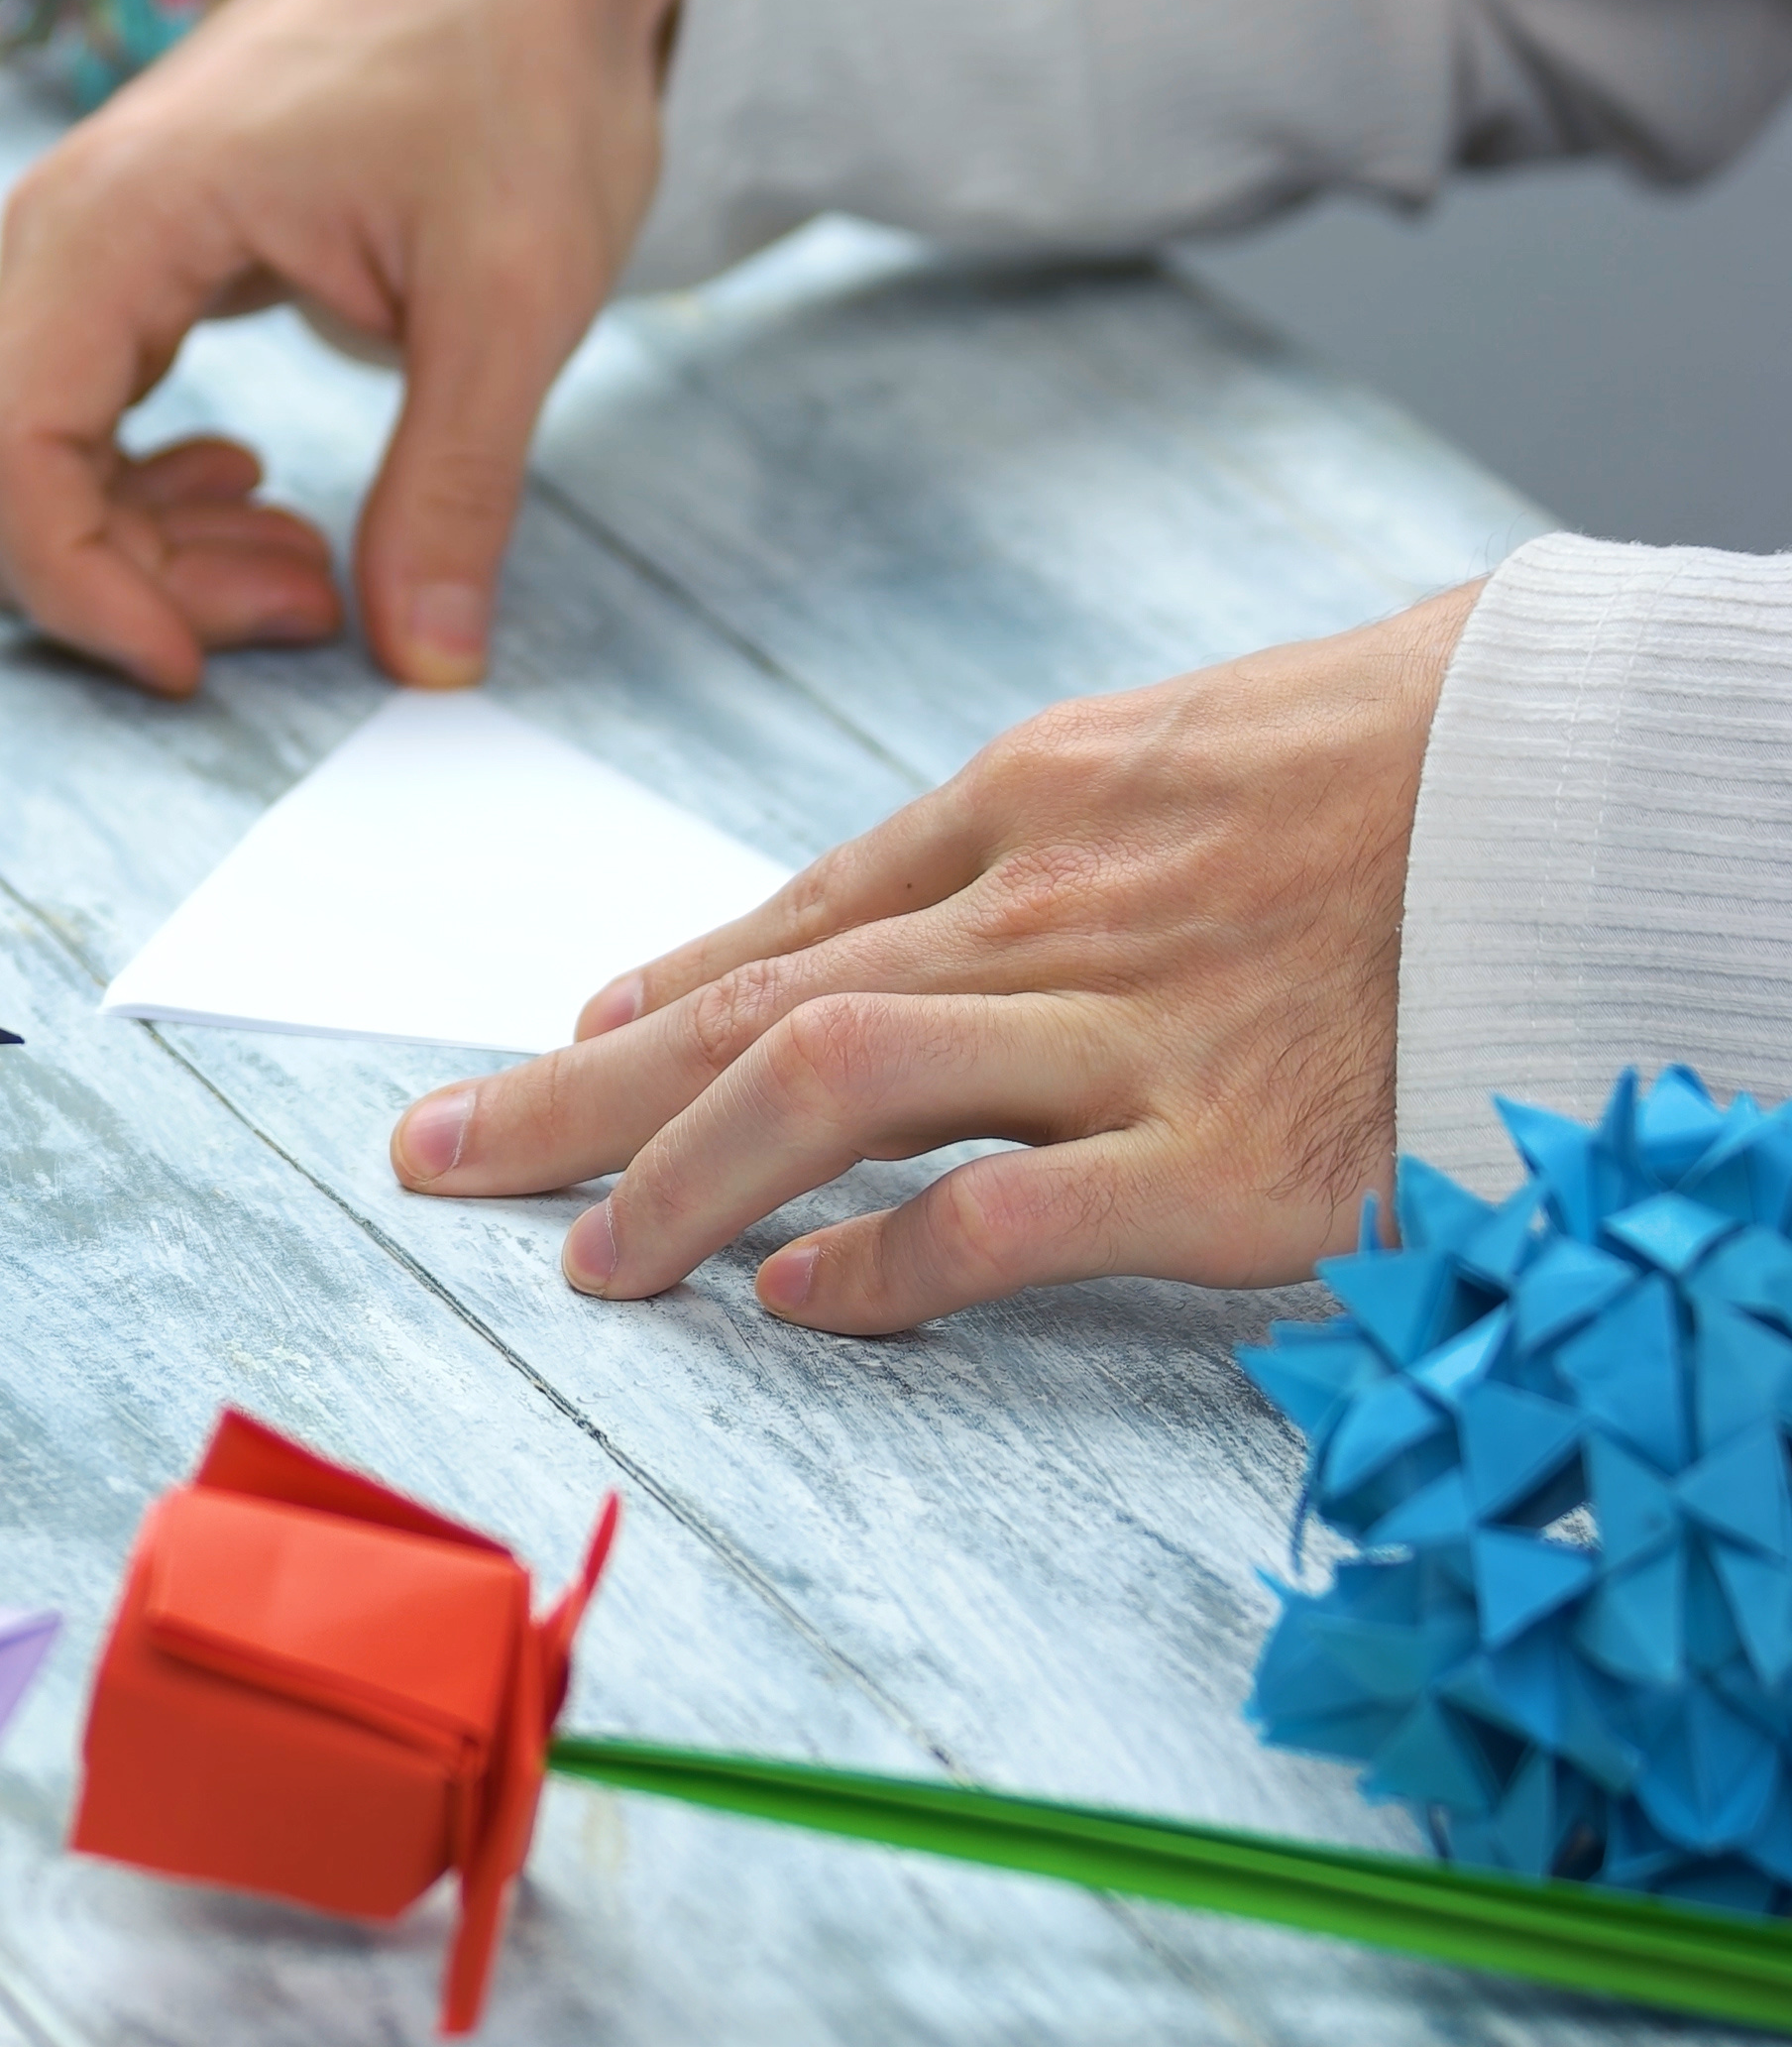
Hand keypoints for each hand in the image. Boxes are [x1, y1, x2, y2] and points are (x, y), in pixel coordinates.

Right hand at [0, 0, 681, 695]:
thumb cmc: (515, 67)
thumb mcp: (512, 295)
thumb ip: (455, 487)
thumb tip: (426, 663)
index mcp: (119, 222)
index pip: (5, 453)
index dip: (81, 592)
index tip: (199, 673)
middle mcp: (67, 234)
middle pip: (8, 482)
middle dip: (139, 586)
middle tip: (318, 608)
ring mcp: (90, 248)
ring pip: (40, 468)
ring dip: (153, 555)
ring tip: (319, 563)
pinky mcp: (134, 266)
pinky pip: (85, 424)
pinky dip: (159, 498)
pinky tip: (270, 496)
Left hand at [388, 586, 1479, 1332]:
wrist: (1616, 778)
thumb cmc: (1411, 756)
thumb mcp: (1186, 745)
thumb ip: (1021, 836)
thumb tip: (854, 916)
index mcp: (1036, 795)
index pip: (791, 918)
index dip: (651, 997)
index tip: (555, 1052)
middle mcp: (1049, 903)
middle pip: (756, 1003)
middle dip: (574, 1091)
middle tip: (437, 1156)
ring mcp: (1136, 1027)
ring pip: (835, 1084)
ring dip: (675, 1177)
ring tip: (576, 1255)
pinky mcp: (1235, 1154)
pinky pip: (1010, 1215)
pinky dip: (886, 1266)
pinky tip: (797, 1308)